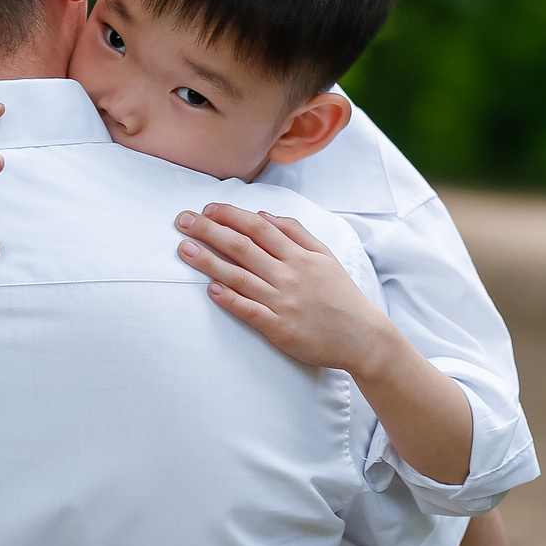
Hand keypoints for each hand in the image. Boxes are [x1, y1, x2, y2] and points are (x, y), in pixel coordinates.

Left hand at [174, 205, 395, 373]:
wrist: (363, 337)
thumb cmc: (341, 296)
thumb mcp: (325, 256)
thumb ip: (296, 233)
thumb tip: (263, 216)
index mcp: (300, 255)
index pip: (259, 228)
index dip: (232, 215)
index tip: (208, 208)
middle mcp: (290, 275)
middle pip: (243, 247)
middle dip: (210, 231)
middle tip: (183, 220)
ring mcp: (284, 302)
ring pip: (240, 277)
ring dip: (209, 261)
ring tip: (184, 249)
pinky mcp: (280, 328)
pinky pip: (249, 311)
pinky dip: (229, 299)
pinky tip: (209, 288)